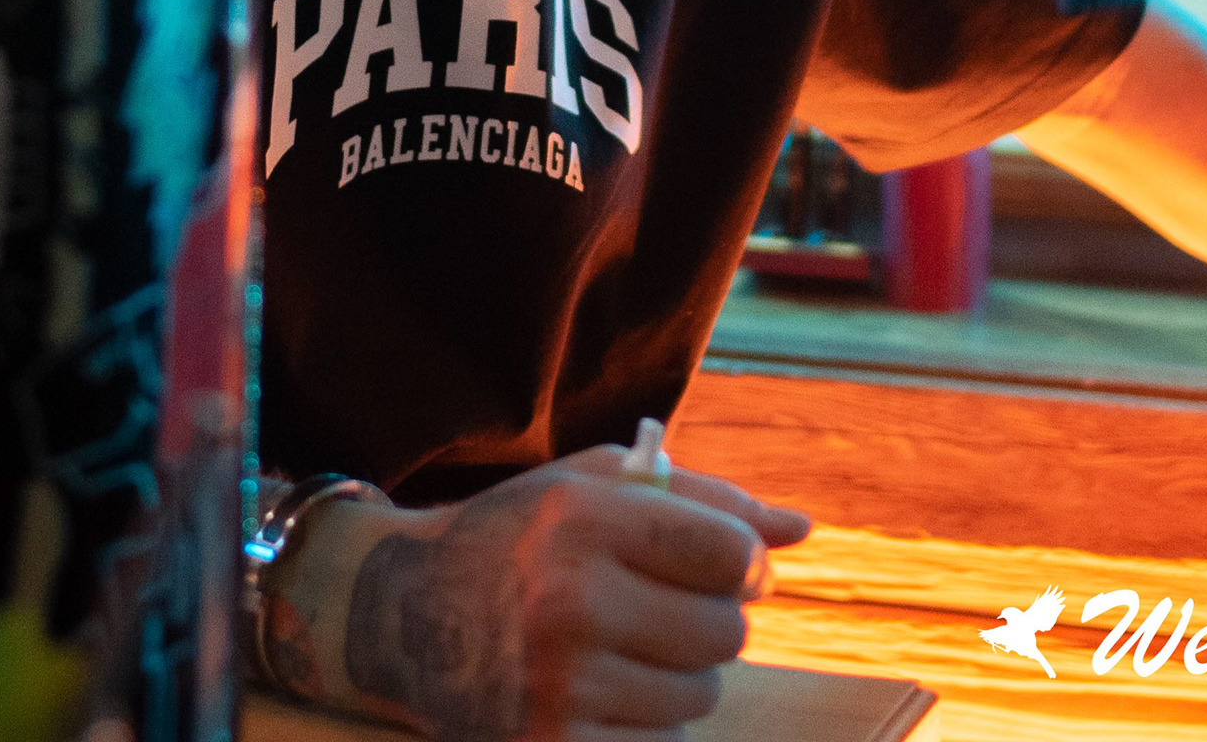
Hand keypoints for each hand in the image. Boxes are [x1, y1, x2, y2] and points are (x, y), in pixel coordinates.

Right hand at [342, 445, 810, 740]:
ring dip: (682, 673)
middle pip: (723, 631)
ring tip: (628, 644)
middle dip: (712, 618)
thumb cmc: (521, 535)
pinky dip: (648, 720)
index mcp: (582, 520)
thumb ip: (703, 500)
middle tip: (667, 604)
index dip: (745, 561)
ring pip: (698, 694)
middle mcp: (569, 602)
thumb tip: (801, 528)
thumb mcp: (596, 487)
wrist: (406, 613)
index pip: (726, 553)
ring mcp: (558, 686)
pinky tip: (605, 689)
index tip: (730, 564)